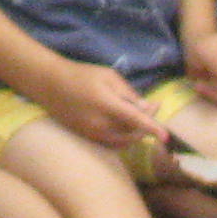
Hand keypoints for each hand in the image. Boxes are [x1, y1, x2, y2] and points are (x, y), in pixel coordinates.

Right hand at [36, 56, 163, 150]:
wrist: (50, 84)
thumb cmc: (81, 75)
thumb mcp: (108, 76)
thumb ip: (129, 94)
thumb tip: (147, 109)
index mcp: (106, 104)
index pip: (135, 120)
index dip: (153, 129)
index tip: (166, 137)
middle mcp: (99, 123)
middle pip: (132, 133)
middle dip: (147, 125)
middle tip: (154, 108)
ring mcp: (92, 133)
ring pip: (123, 141)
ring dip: (136, 132)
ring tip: (141, 116)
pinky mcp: (87, 137)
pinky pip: (112, 143)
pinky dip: (124, 137)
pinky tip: (126, 125)